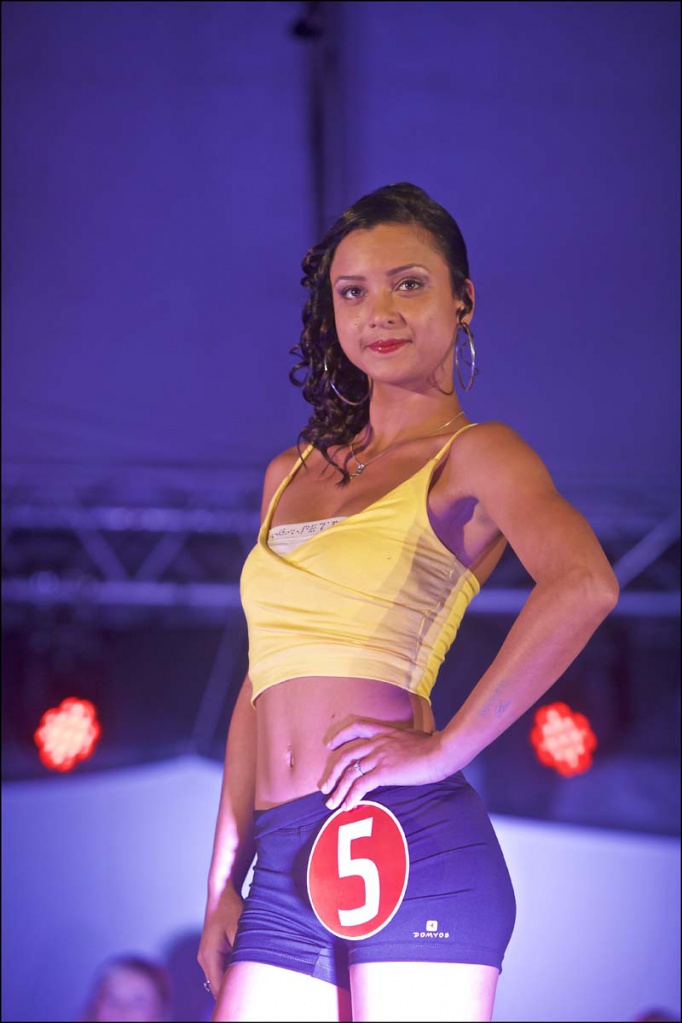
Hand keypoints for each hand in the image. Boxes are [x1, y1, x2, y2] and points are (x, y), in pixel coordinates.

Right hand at [197, 883, 243, 997]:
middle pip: (218, 986)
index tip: (248, 1004)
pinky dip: (232, 972)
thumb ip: (244, 953)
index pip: (219, 988)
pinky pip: (222, 969)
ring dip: (233, 982)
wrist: (222, 891)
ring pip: (220, 978)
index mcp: (209, 956)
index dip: (232, 999)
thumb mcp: (241, 929)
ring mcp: (207, 955)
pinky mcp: (212, 951)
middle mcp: (204, 959)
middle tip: (253, 999)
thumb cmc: (231, 908)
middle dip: (233, 993)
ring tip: (252, 987)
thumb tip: (252, 971)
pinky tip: (246, 970)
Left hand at [319, 718, 446, 810]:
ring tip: (331, 803)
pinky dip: (351, 797)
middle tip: (324, 787)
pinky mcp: (384, 771)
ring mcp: (379, 756)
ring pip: (350, 773)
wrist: (440, 752)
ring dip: (338, 790)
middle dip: (332, 773)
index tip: (330, 745)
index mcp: (384, 732)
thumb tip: (404, 751)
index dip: (340, 736)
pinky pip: (361, 785)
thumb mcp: (413, 738)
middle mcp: (377, 742)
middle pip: (346, 756)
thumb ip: (401, 743)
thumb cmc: (434, 746)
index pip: (356, 728)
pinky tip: (347, 806)